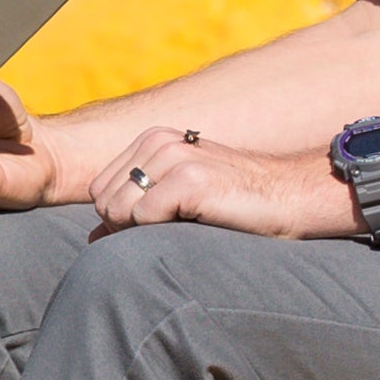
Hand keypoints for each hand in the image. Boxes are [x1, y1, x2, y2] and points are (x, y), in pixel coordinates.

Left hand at [85, 129, 338, 238]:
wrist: (289, 200)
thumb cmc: (234, 207)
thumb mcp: (176, 202)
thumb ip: (133, 211)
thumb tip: (91, 240)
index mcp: (152, 140)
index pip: (98, 189)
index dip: (118, 218)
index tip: (156, 225)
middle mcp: (159, 141)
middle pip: (103, 200)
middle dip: (125, 226)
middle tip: (170, 229)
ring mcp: (174, 156)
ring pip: (117, 210)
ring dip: (144, 231)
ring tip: (184, 225)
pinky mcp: (189, 178)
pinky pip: (142, 218)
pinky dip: (161, 232)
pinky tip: (196, 223)